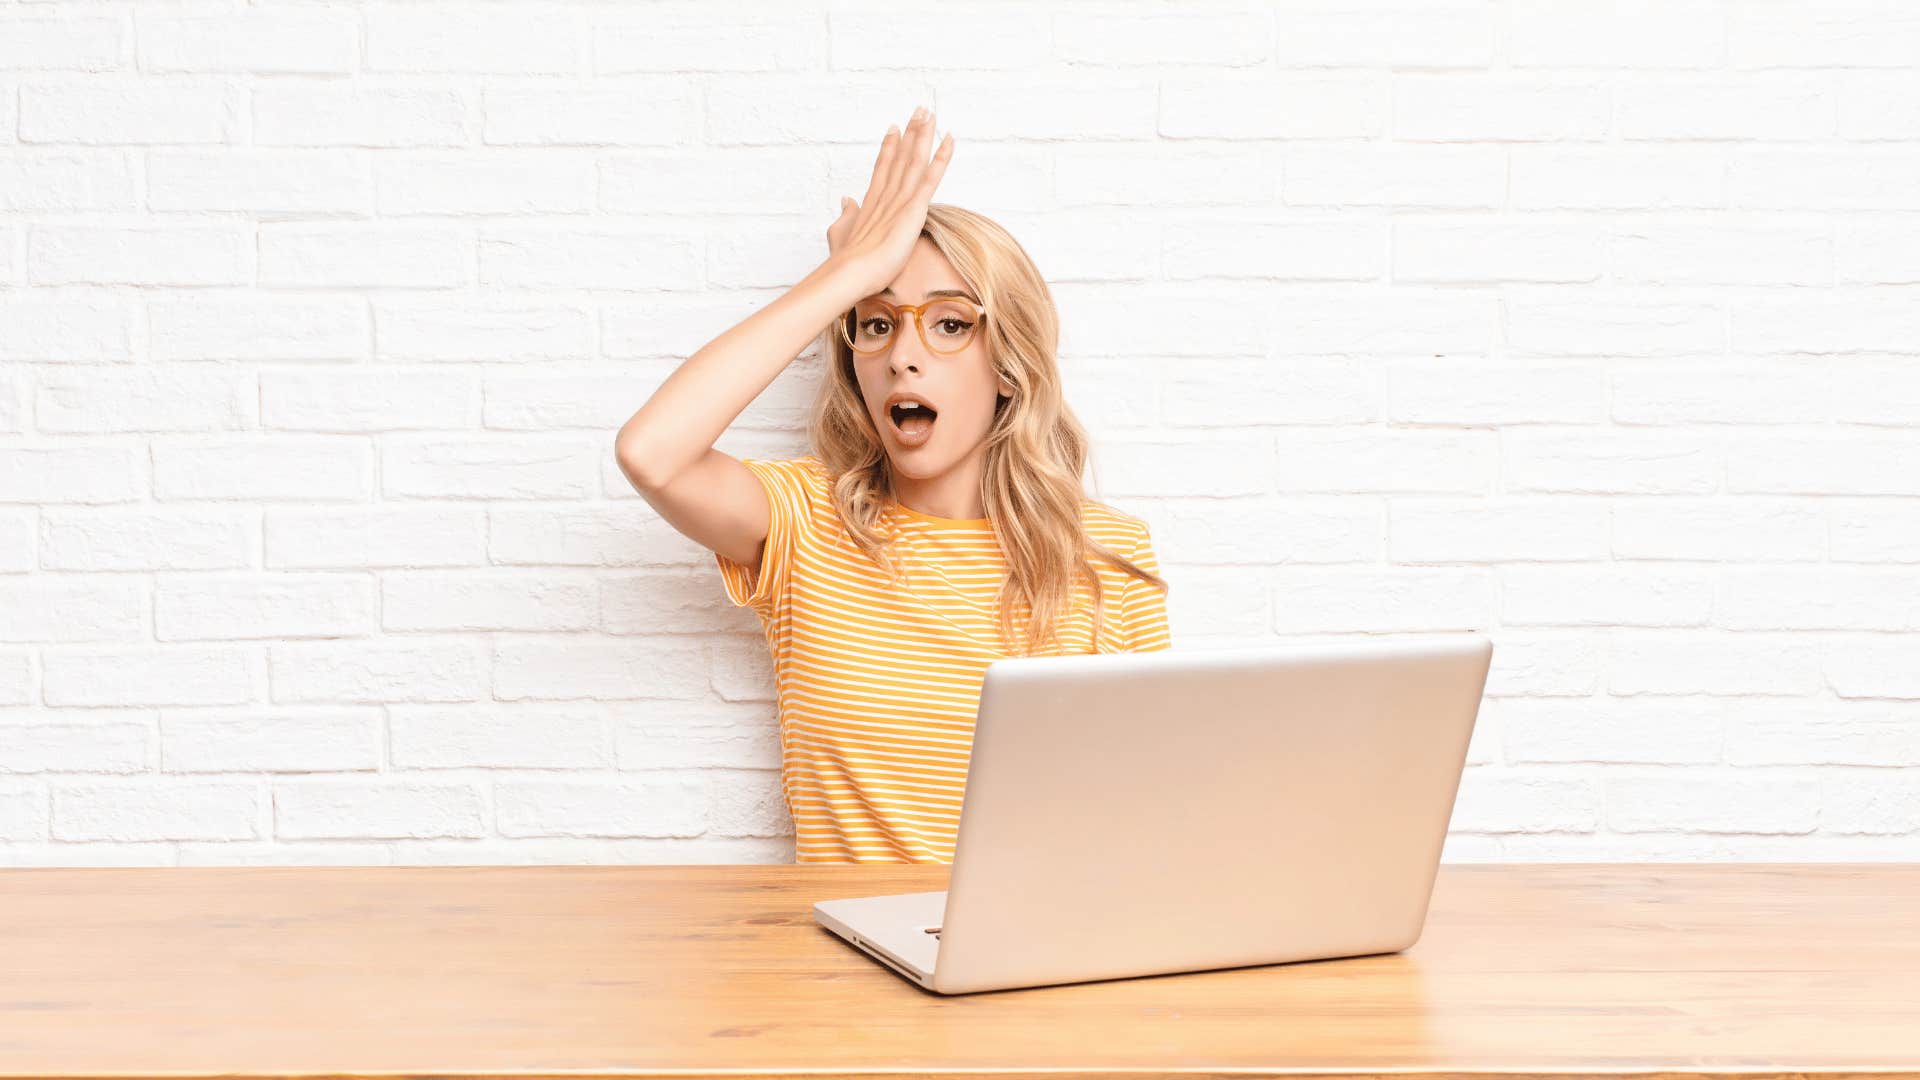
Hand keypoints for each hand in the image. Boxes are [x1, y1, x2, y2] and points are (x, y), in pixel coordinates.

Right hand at [824, 105, 954, 296]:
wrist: (851, 272)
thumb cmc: (845, 260)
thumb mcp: (841, 232)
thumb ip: (847, 214)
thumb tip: (847, 199)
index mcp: (872, 200)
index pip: (883, 167)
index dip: (890, 147)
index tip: (894, 127)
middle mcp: (886, 193)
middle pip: (900, 156)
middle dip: (911, 132)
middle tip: (920, 110)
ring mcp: (899, 198)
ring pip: (914, 159)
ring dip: (923, 135)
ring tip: (930, 113)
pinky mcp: (913, 207)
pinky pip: (931, 177)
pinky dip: (942, 157)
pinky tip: (949, 139)